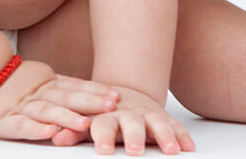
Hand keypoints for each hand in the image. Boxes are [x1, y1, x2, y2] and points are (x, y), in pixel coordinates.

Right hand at [0, 60, 119, 141]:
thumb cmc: (18, 86)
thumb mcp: (45, 81)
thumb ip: (67, 87)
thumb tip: (102, 93)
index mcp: (50, 85)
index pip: (76, 86)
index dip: (96, 90)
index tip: (116, 95)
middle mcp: (40, 95)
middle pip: (68, 97)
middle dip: (90, 102)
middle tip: (111, 106)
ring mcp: (24, 107)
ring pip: (48, 111)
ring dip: (67, 117)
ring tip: (84, 124)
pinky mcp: (7, 122)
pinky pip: (23, 126)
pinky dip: (36, 129)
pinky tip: (50, 132)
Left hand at [53, 86, 194, 155]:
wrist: (120, 94)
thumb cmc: (100, 114)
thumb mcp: (85, 121)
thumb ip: (73, 131)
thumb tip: (57, 137)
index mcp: (106, 115)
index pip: (103, 124)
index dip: (103, 136)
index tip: (102, 150)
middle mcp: (128, 114)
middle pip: (132, 124)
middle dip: (135, 136)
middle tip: (135, 150)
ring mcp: (147, 115)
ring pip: (157, 123)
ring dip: (165, 136)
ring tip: (171, 150)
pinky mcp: (162, 117)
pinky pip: (175, 125)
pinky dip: (182, 135)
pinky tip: (188, 147)